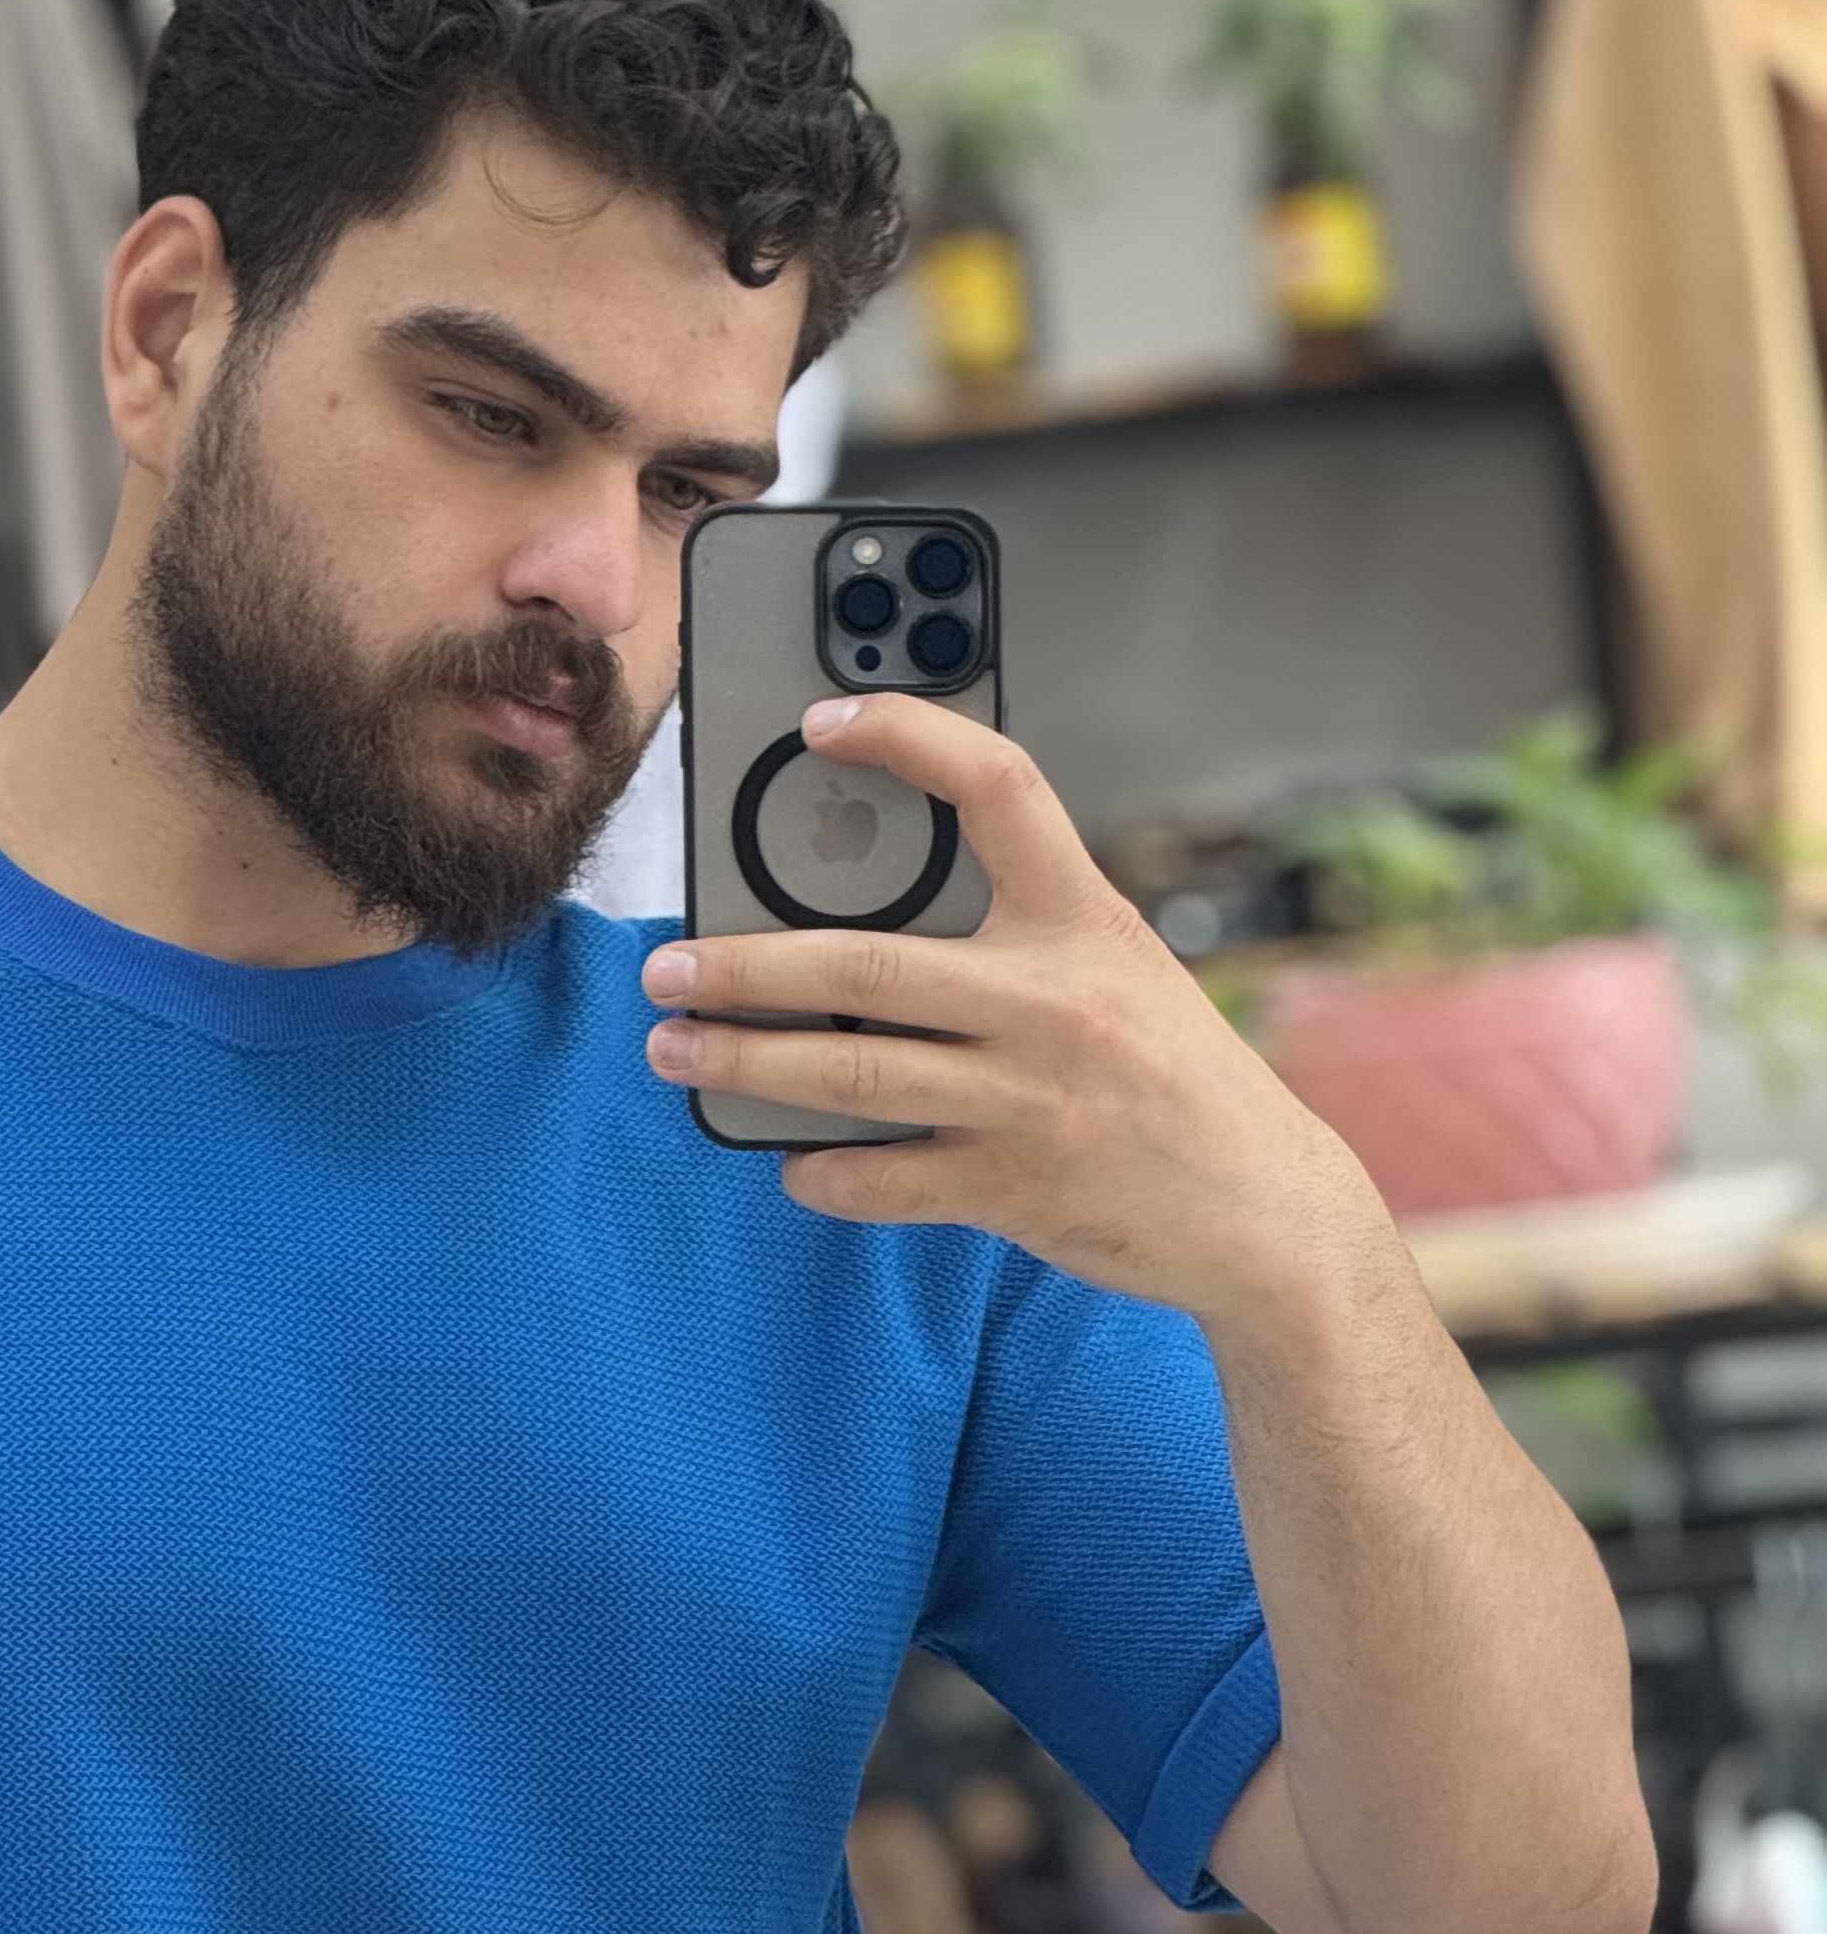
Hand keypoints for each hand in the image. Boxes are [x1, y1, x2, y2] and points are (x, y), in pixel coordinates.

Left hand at [641, 692, 1391, 1331]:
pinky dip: (821, 1172)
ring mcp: (1030, 1101)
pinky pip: (883, 1180)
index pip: (997, 787)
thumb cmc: (1172, 1077)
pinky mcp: (1013, 1189)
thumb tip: (858, 925)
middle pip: (869, 965)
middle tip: (668, 966)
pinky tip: (789, 1160)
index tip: (819, 723)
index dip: (906, 736)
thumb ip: (1016, 936)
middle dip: (747, 966)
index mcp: (1083, 920)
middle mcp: (1054, 1002)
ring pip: (855, 1075)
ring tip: (676, 1049)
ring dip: (747, 1063)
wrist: (1265, 1211)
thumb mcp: (1118, 972)